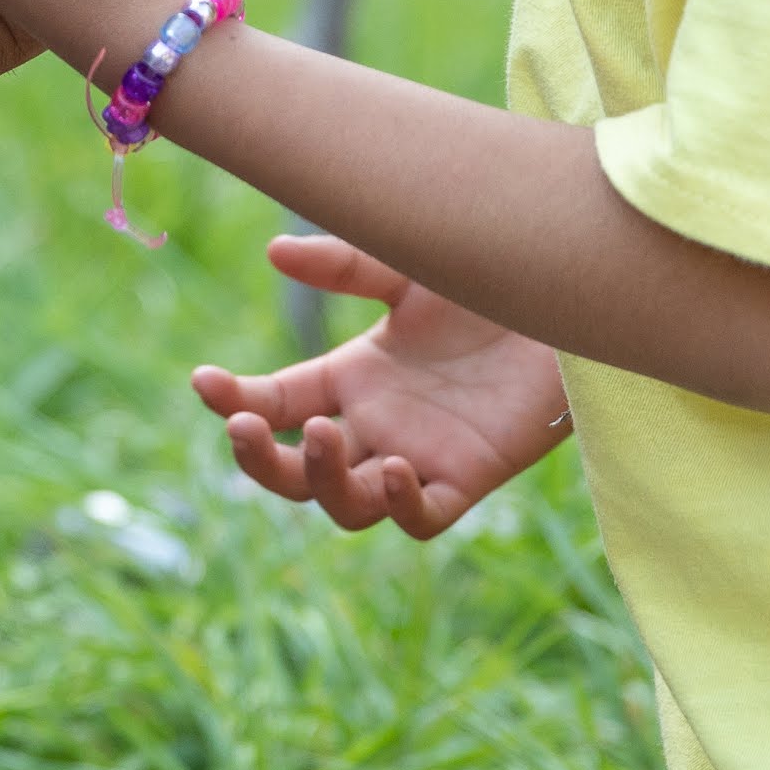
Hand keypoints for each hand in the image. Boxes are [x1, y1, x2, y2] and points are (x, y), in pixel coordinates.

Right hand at [192, 234, 573, 540]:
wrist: (564, 298)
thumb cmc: (488, 280)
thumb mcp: (405, 267)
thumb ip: (343, 264)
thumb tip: (275, 251)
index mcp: (351, 379)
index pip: (273, 406)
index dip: (233, 400)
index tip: (204, 380)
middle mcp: (376, 427)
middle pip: (296, 473)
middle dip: (261, 460)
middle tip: (245, 426)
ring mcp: (418, 458)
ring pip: (349, 504)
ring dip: (325, 480)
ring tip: (326, 438)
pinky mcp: (468, 477)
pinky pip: (424, 518)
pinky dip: (403, 506)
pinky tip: (396, 470)